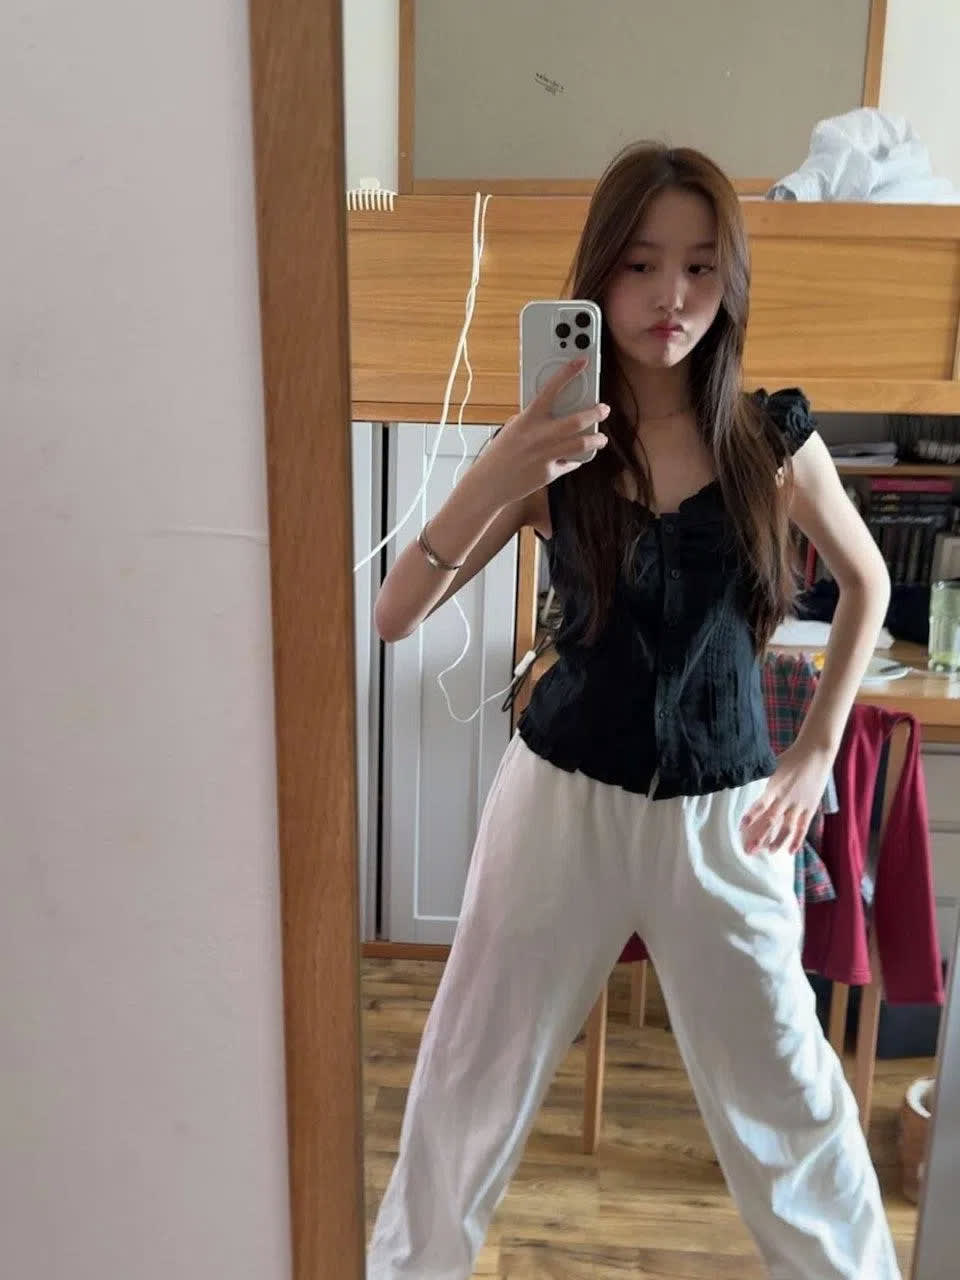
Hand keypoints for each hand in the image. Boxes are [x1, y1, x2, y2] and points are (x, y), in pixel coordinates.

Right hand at [474, 358, 609, 505]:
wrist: (489, 484)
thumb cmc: (499, 454)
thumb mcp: (512, 429)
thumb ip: (532, 420)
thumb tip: (551, 413)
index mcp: (528, 419)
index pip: (550, 390)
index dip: (568, 373)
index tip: (582, 361)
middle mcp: (539, 436)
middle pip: (576, 421)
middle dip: (595, 413)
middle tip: (603, 409)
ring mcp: (546, 455)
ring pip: (581, 444)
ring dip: (596, 440)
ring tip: (601, 439)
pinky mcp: (549, 473)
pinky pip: (569, 463)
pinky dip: (574, 460)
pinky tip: (575, 458)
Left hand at [740, 742, 833, 855]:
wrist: (816, 753)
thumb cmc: (790, 758)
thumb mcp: (772, 766)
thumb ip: (761, 780)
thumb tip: (742, 786)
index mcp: (774, 786)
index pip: (760, 804)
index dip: (751, 816)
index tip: (741, 827)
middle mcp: (786, 797)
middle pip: (771, 820)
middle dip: (760, 836)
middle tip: (749, 850)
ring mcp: (799, 804)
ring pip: (788, 827)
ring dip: (778, 841)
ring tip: (769, 852)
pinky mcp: (810, 807)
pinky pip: (803, 827)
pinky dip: (797, 839)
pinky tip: (791, 851)